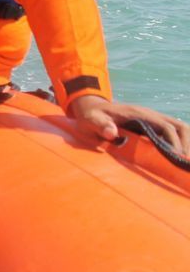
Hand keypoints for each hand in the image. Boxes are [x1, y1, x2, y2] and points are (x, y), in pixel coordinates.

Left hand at [67, 94, 188, 155]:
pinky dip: (181, 143)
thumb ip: (100, 125)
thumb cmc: (91, 117)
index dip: (174, 141)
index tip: (177, 157)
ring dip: (186, 143)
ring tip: (185, 162)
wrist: (92, 108)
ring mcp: (153, 120)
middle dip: (187, 143)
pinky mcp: (153, 126)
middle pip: (179, 126)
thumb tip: (111, 133)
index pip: (165, 126)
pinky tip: (179, 157)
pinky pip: (173, 132)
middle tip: (185, 162)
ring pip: (179, 128)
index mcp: (138, 114)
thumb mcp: (91, 121)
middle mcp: (150, 115)